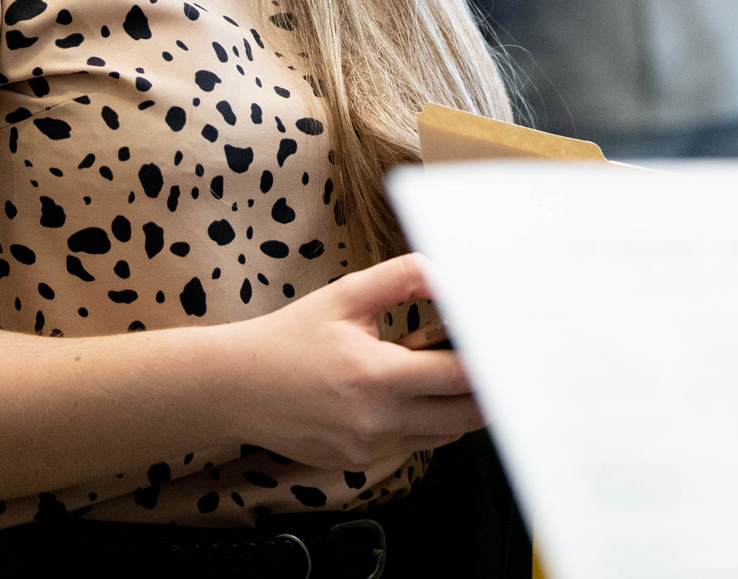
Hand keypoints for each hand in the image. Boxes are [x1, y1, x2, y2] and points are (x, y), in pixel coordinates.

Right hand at [220, 253, 482, 469]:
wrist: (235, 385)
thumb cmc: (289, 338)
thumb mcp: (347, 295)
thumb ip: (404, 277)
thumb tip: (450, 275)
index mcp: (376, 375)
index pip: (460, 378)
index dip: (491, 362)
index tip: (502, 345)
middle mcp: (375, 421)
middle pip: (465, 417)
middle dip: (486, 391)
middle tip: (492, 362)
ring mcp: (367, 448)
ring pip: (443, 435)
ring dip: (456, 408)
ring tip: (442, 373)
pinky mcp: (358, 462)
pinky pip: (412, 445)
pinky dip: (424, 422)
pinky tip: (407, 393)